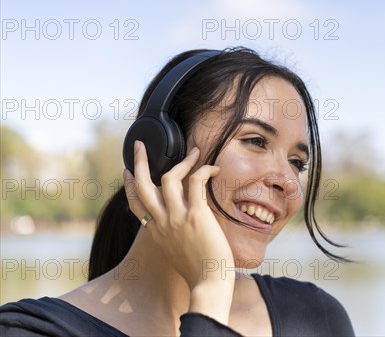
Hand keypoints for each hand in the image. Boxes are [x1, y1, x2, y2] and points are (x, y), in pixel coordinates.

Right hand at [124, 140, 234, 322]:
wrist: (208, 284)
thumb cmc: (199, 272)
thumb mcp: (175, 253)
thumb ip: (173, 237)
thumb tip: (182, 228)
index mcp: (155, 232)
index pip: (135, 204)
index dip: (129, 185)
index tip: (126, 171)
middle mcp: (162, 222)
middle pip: (142, 185)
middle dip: (138, 162)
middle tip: (140, 145)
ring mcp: (177, 217)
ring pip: (169, 178)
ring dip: (183, 161)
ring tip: (196, 151)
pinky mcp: (196, 215)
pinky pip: (196, 182)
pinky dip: (204, 170)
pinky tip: (214, 168)